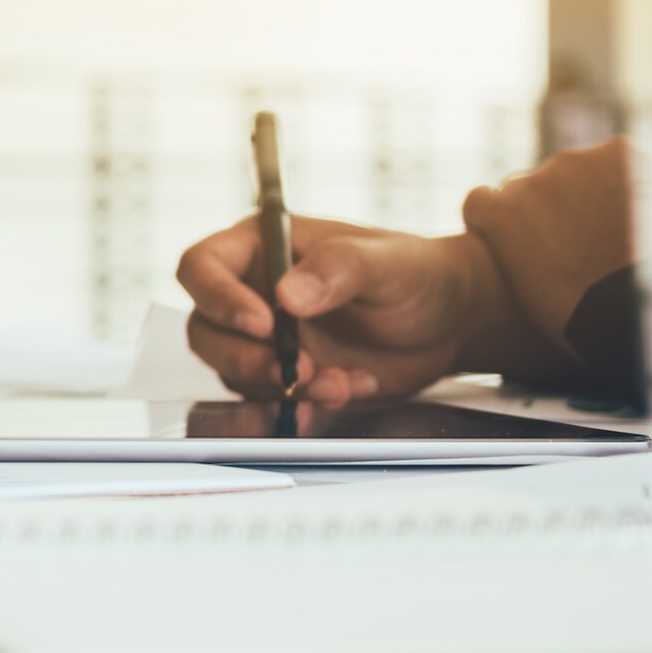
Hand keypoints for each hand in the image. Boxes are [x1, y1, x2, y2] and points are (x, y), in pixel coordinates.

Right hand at [175, 216, 507, 405]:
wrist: (449, 323)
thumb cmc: (415, 273)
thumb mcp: (385, 262)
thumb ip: (338, 269)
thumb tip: (287, 295)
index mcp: (261, 248)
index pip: (202, 267)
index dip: (217, 297)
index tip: (264, 325)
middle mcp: (251, 293)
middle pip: (205, 330)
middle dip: (246, 358)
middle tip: (297, 370)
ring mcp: (265, 340)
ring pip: (234, 371)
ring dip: (280, 385)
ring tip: (339, 383)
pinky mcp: (285, 377)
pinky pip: (269, 399)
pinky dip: (303, 404)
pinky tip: (347, 389)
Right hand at [462, 138, 634, 352]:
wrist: (647, 306)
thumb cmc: (589, 321)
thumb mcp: (532, 297)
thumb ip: (523, 260)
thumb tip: (534, 258)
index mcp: (501, 216)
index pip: (481, 201)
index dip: (500, 217)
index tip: (519, 234)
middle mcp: (532, 181)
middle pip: (534, 186)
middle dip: (553, 207)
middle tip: (586, 241)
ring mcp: (578, 162)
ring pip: (581, 172)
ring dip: (596, 193)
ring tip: (629, 231)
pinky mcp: (624, 154)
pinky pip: (623, 163)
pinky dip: (634, 184)